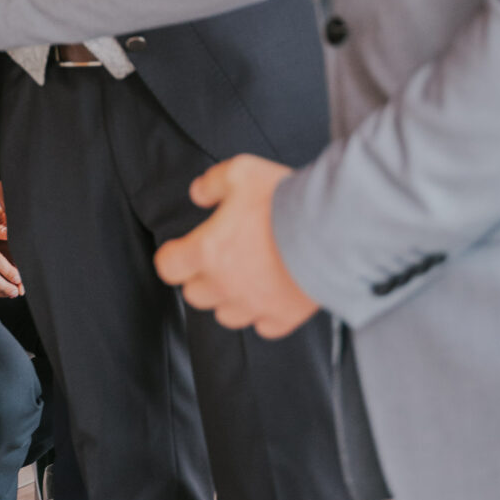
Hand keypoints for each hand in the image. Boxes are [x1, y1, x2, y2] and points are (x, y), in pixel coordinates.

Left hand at [154, 154, 316, 337]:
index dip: (173, 257)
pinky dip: (263, 314)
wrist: (330, 230)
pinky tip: (271, 294)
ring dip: (229, 298)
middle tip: (219, 259)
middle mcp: (224, 286)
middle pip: (195, 294)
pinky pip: (263, 326)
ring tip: (246, 277)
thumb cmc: (283, 201)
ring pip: (225, 315)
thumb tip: (198, 193)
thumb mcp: (241, 172)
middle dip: (201, 277)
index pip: (168, 267)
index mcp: (206, 252)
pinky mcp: (283, 317)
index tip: (180, 250)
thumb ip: (213, 183)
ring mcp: (253, 305)